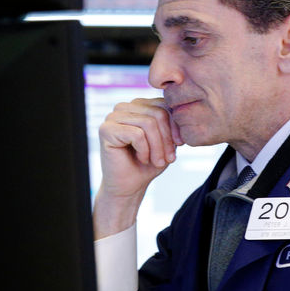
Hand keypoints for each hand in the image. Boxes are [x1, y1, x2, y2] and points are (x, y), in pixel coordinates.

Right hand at [92, 97, 182, 238]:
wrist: (129, 186)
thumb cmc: (148, 163)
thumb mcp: (166, 140)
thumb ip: (172, 123)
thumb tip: (183, 114)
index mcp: (138, 105)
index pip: (164, 104)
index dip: (175, 125)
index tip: (180, 144)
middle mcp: (124, 107)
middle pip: (157, 113)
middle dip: (167, 138)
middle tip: (170, 159)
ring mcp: (112, 116)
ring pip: (148, 123)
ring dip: (157, 147)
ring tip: (157, 161)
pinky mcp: (106, 129)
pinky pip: (136, 134)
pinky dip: (144, 150)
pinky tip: (142, 159)